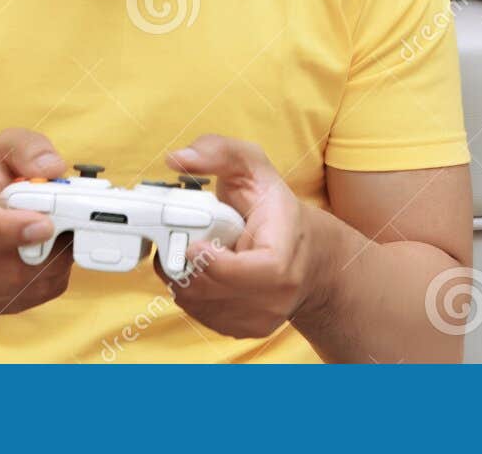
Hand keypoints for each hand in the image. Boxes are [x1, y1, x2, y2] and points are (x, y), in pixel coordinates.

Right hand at [0, 129, 73, 315]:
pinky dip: (55, 274)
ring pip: (25, 282)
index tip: (46, 225)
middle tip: (71, 223)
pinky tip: (51, 252)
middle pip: (5, 262)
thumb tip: (52, 170)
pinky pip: (35, 294)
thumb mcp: (6, 149)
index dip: (10, 227)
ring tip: (60, 232)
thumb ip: (29, 148)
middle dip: (50, 245)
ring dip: (57, 258)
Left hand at [152, 134, 319, 338]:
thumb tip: (177, 158)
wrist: (304, 254)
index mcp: (285, 257)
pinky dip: (189, 291)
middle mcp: (276, 296)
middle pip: (213, 290)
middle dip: (186, 263)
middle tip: (180, 238)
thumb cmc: (276, 210)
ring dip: (182, 277)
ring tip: (189, 249)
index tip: (195, 244)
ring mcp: (260, 318)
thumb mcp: (254, 167)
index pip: (252, 273)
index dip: (217, 263)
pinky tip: (198, 269)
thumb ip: (218, 152)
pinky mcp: (242, 329)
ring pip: (199, 305)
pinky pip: (199, 315)